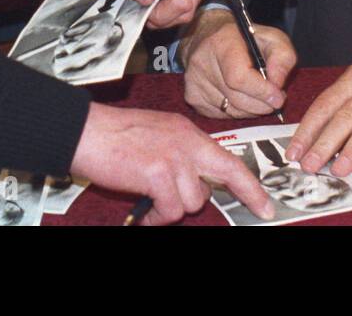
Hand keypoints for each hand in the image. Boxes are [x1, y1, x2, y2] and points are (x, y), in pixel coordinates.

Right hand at [69, 102, 273, 224]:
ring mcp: (174, 156)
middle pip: (228, 173)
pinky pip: (170, 210)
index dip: (250, 183)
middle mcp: (186, 142)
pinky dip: (156, 218)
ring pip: (194, 200)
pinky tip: (143, 215)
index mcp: (186, 132)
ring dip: (173, 210)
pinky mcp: (158, 173)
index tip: (266, 203)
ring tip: (152, 208)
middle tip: (259, 211)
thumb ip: (178, 154)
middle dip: (247, 194)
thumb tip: (194, 184)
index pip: (228, 158)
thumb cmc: (112, 136)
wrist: (86, 131)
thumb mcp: (156, 135)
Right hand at [181, 9, 294, 117]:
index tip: (278, 97)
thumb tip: (277, 85)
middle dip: (262, 104)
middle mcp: (202, 62)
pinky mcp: (192, 97)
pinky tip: (241, 97)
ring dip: (251, 110)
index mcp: (221, 43)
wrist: (208, 35)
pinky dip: (237, 111)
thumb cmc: (244, 38)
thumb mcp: (271, 38)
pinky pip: (222, 116)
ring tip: (259, 96)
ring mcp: (194, 81)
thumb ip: (282, 58)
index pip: (239, 77)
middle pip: (237, 99)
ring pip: (231, 111)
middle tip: (275, 99)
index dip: (261, 91)